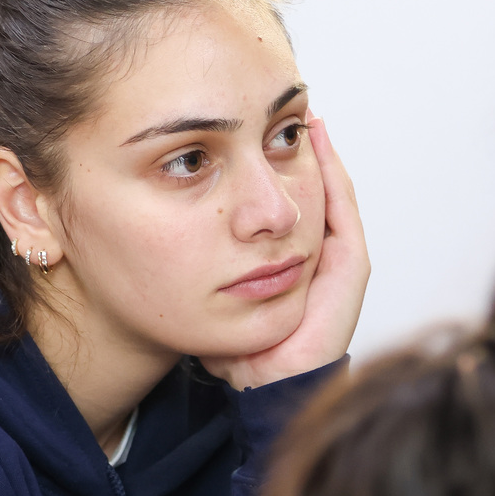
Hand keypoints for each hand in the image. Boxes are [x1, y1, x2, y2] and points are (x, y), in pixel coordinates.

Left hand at [202, 117, 369, 389]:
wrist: (262, 384)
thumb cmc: (232, 350)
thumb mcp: (204, 294)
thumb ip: (191, 267)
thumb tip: (145, 234)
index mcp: (287, 264)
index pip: (282, 206)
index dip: (270, 169)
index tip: (250, 133)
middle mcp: (315, 260)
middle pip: (311, 194)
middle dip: (298, 154)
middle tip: (287, 111)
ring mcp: (336, 264)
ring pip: (332, 195)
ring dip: (321, 156)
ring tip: (305, 116)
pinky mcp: (349, 271)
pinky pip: (343, 212)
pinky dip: (334, 176)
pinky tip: (317, 145)